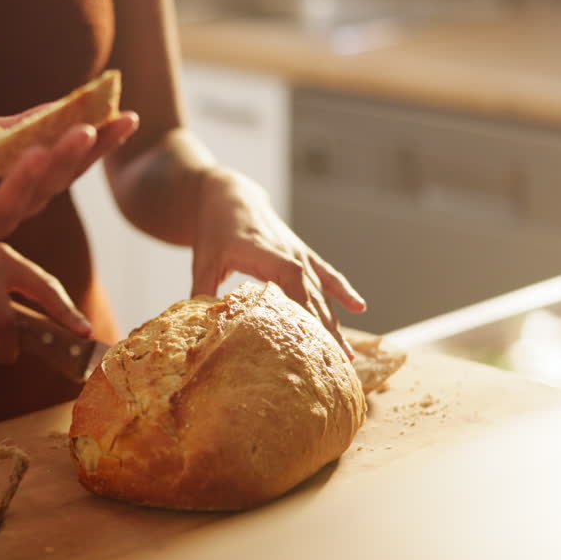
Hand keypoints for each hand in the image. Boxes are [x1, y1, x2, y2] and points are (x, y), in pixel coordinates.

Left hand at [0, 106, 139, 261]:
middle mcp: (3, 213)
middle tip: (88, 130)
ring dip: (23, 182)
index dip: (96, 145)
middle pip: (44, 188)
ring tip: (40, 153)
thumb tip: (57, 107)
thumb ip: (9, 131)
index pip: (65, 166)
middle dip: (66, 159)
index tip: (125, 118)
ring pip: (4, 209)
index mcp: (16, 188)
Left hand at [190, 168, 365, 359]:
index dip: (303, 309)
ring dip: (335, 322)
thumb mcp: (203, 261)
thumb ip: (201, 293)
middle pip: (312, 295)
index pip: (290, 282)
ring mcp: (300, 254)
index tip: (312, 341)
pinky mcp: (304, 255)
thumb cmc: (215, 230)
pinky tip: (361, 307)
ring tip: (347, 353)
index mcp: (265, 254)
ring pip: (321, 292)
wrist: (232, 197)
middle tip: (335, 362)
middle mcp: (289, 254)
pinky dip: (343, 291)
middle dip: (325, 330)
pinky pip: (327, 275)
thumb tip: (199, 328)